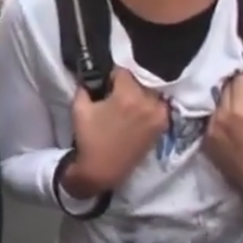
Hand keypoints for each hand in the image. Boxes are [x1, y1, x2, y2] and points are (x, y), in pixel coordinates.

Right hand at [62, 67, 168, 197]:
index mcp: (129, 96)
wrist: (102, 170)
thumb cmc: (89, 139)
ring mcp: (159, 115)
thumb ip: (86, 85)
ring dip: (139, 94)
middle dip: (127, 85)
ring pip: (150, 92)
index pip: (123, 72)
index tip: (104, 84)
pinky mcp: (162, 126)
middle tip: (114, 94)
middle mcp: (149, 103)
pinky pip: (157, 106)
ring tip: (125, 106)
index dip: (110, 76)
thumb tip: (92, 76)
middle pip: (139, 80)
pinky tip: (135, 114)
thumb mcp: (80, 107)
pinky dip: (147, 106)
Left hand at [203, 73, 242, 207]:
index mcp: (239, 109)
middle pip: (225, 89)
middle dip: (240, 90)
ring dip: (230, 105)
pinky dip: (223, 120)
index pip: (240, 80)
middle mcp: (220, 117)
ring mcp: (211, 131)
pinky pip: (213, 122)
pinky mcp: (207, 143)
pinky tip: (235, 130)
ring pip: (218, 106)